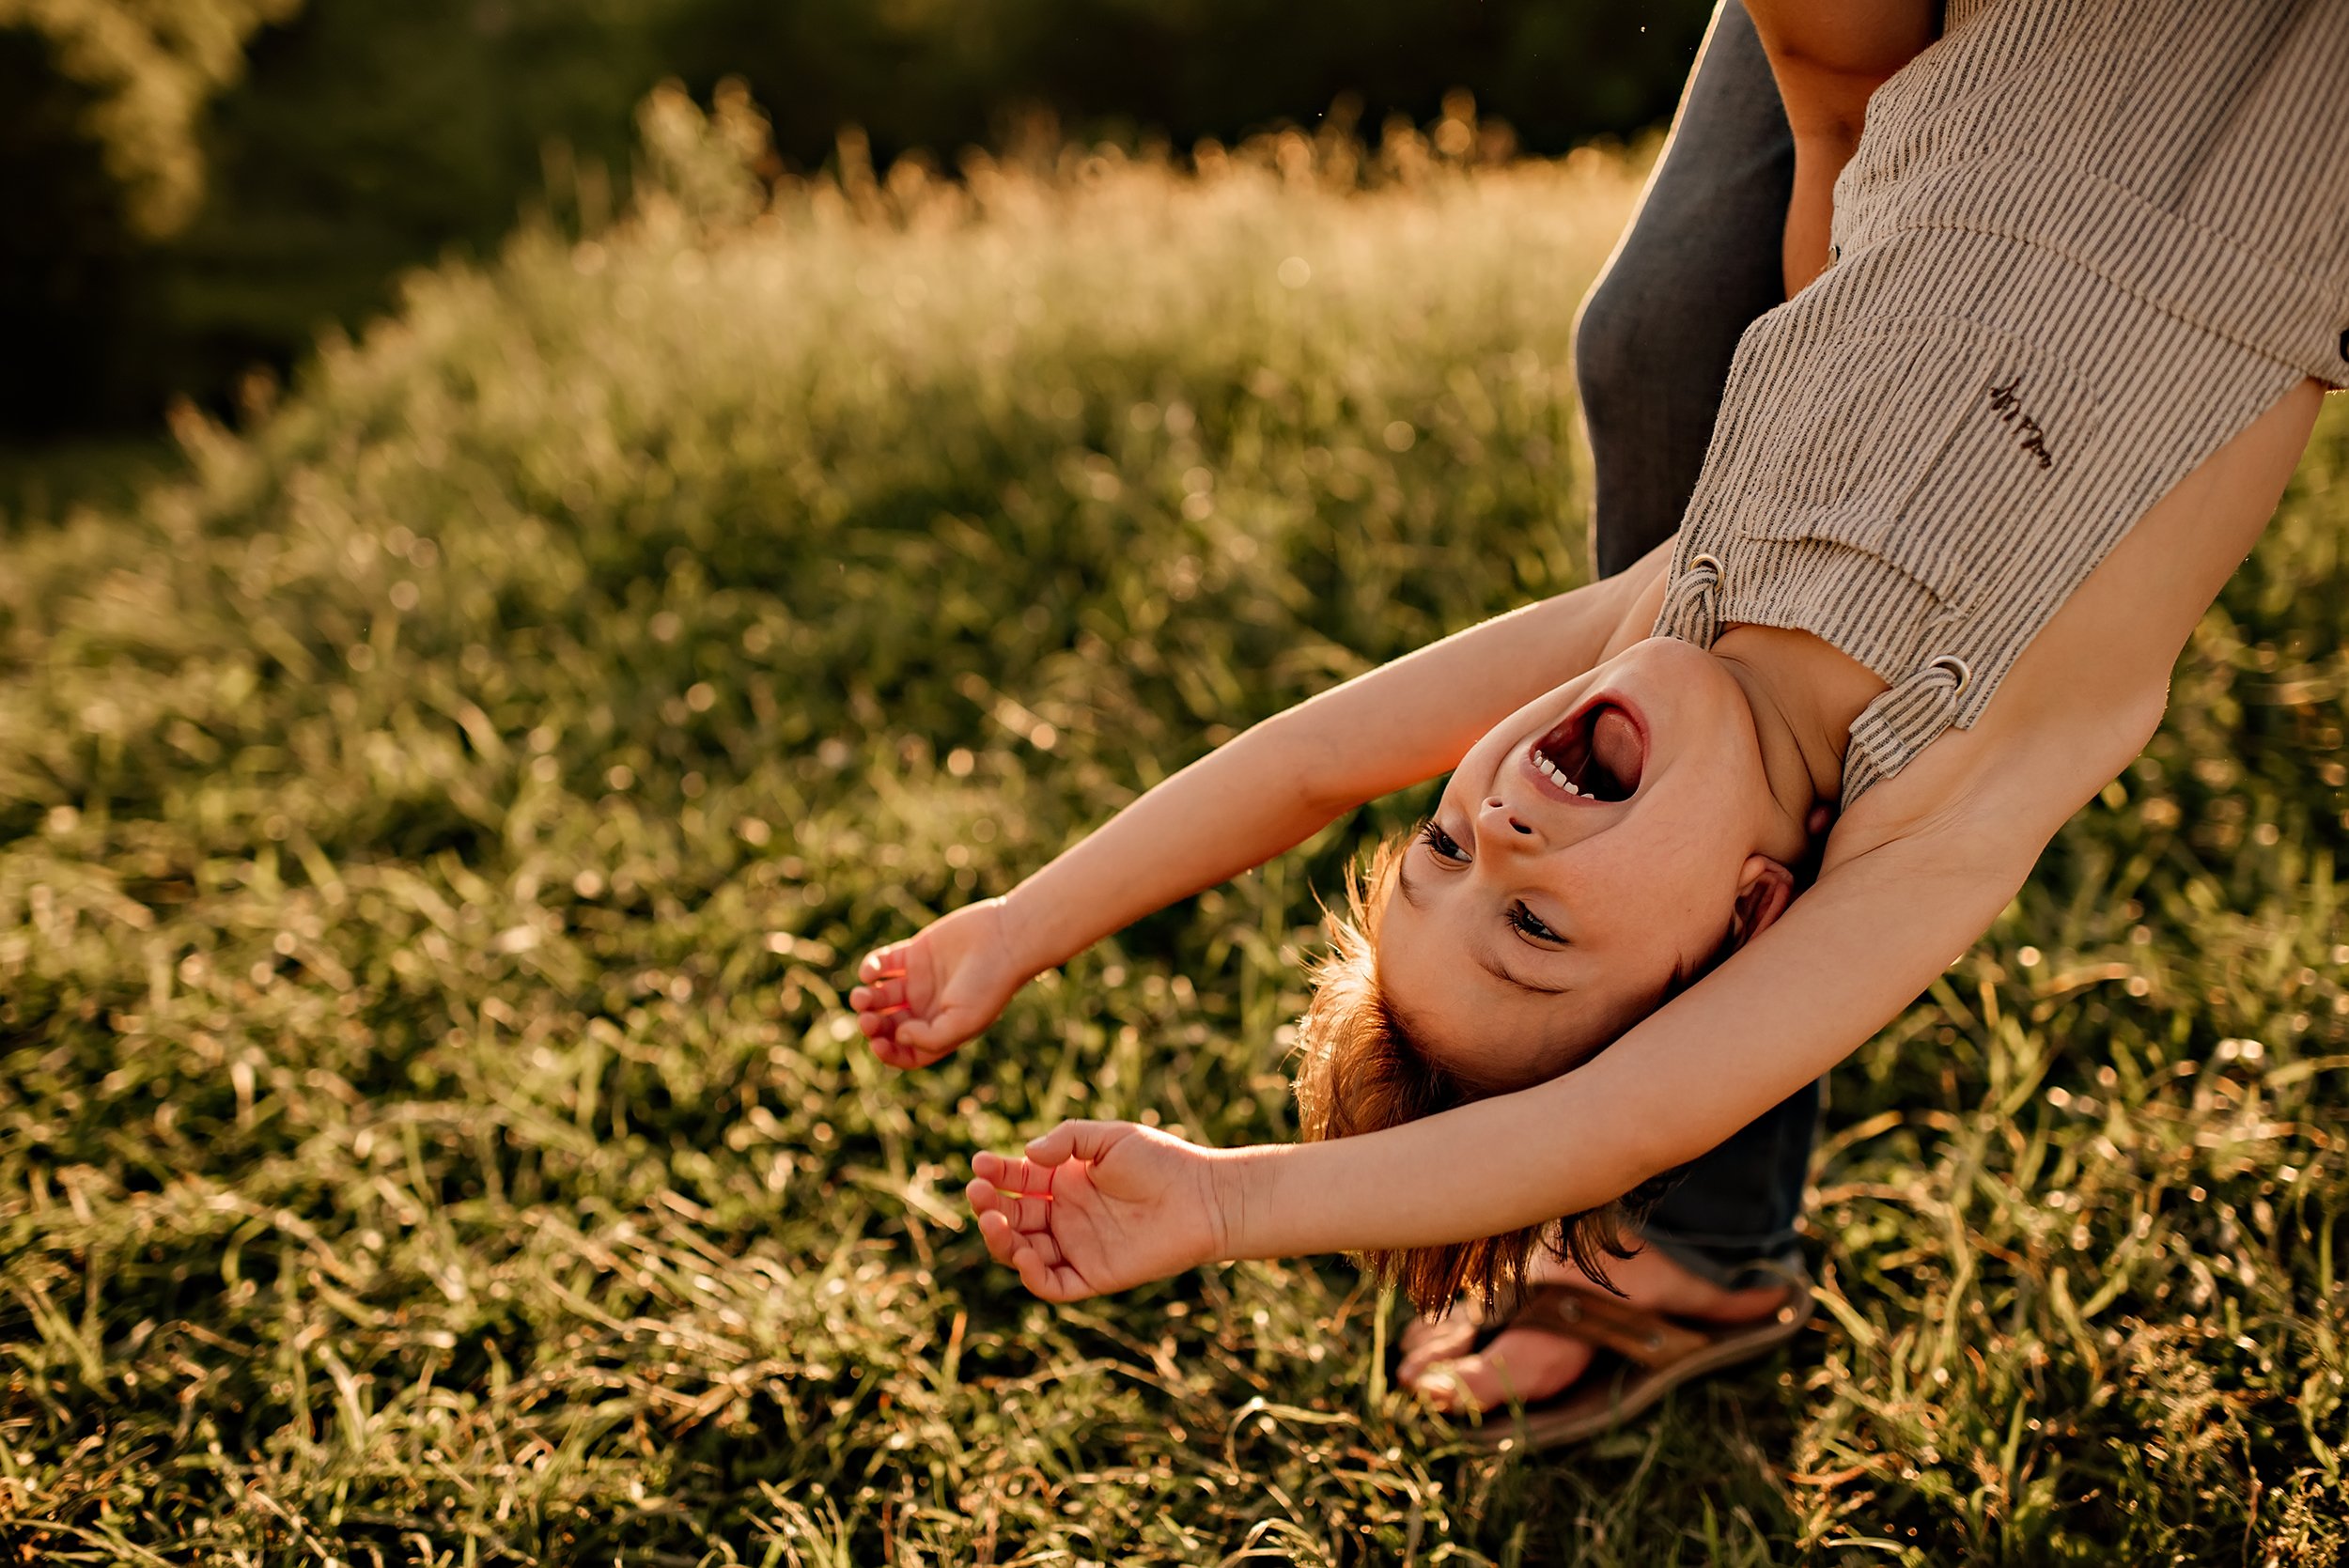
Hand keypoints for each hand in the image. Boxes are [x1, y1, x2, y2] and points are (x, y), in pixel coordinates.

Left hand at [851, 898, 1029, 1068]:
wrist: (1005, 939)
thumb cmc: (990, 985)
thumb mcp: (964, 1022)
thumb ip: (930, 1039)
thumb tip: (899, 1036)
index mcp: (941, 1030)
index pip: (906, 1051)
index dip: (888, 1053)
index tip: (878, 1045)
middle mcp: (927, 1008)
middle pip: (888, 1024)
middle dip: (873, 1025)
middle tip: (868, 1019)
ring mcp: (919, 980)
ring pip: (880, 996)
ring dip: (864, 999)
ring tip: (861, 997)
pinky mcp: (914, 953)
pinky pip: (883, 964)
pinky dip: (870, 968)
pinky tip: (871, 973)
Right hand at [967, 1121, 1227, 1301]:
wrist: (1204, 1198)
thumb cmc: (1162, 1161)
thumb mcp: (1110, 1138)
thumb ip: (1067, 1140)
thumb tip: (1026, 1155)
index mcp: (1064, 1180)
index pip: (1016, 1180)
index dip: (994, 1174)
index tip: (978, 1165)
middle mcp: (1065, 1215)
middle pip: (1012, 1218)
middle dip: (989, 1207)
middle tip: (977, 1194)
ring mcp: (1077, 1247)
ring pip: (1023, 1252)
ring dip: (1001, 1241)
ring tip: (995, 1223)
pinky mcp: (1093, 1276)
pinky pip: (1053, 1284)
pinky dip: (1032, 1275)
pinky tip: (1024, 1254)